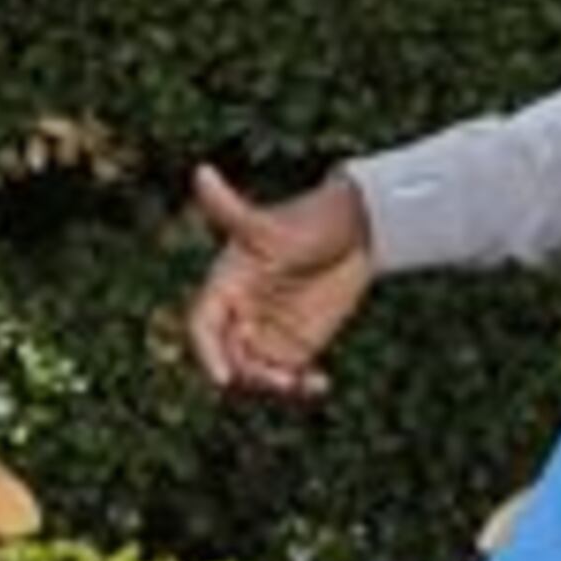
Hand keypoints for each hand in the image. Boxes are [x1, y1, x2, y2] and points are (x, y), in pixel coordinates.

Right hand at [185, 165, 374, 399]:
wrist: (359, 233)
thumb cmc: (309, 219)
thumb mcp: (271, 225)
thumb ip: (231, 211)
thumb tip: (200, 172)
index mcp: (225, 284)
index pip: (203, 324)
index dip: (207, 352)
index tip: (223, 379)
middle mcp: (240, 313)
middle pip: (229, 357)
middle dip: (249, 374)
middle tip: (282, 380)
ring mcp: (266, 332)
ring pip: (256, 374)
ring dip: (274, 386)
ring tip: (304, 384)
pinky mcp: (296, 347)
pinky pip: (289, 378)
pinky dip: (300, 388)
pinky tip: (321, 385)